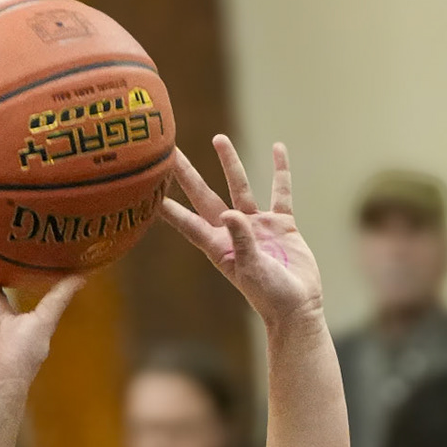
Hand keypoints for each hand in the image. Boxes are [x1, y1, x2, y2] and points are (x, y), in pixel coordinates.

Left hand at [161, 138, 323, 332]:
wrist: (297, 307)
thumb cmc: (270, 296)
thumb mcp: (253, 270)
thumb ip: (241, 241)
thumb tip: (230, 213)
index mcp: (219, 247)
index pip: (188, 222)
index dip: (169, 208)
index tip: (149, 191)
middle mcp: (233, 232)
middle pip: (205, 196)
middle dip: (188, 175)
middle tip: (171, 152)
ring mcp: (257, 226)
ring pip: (240, 187)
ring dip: (230, 163)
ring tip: (219, 138)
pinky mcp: (280, 224)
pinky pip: (279, 192)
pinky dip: (280, 171)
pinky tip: (278, 149)